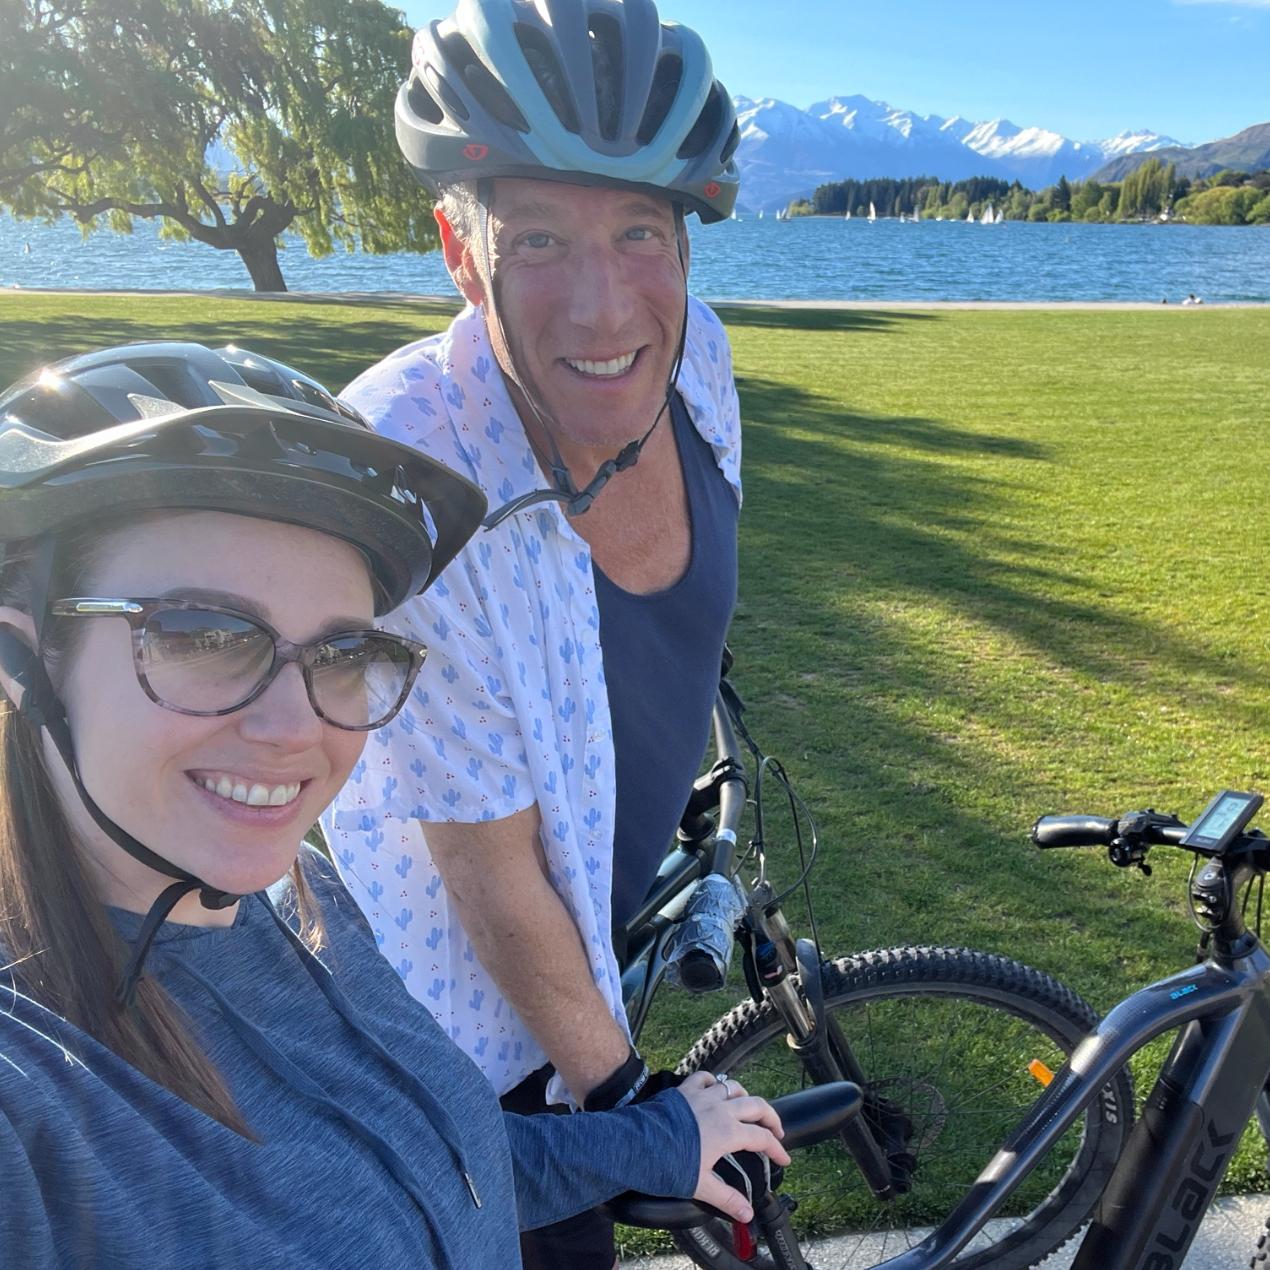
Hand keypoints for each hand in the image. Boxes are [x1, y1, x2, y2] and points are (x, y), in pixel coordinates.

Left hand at [677, 1071, 789, 1222]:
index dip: (776, 1149)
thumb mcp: (700, 1185)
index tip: (784, 1159)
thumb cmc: (667, 1165)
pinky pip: (705, 1078)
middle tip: (776, 1131)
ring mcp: (702, 1096)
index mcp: (728, 1132)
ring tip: (748, 1109)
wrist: (636, 1144)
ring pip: (733, 1087)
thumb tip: (748, 1215)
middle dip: (771, 1118)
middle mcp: (720, 1108)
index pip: (762, 1138)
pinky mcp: (684, 1090)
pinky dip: (715, 1082)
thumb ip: (727, 1199)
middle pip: (756, 1105)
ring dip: (745, 1097)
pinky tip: (715, 1089)